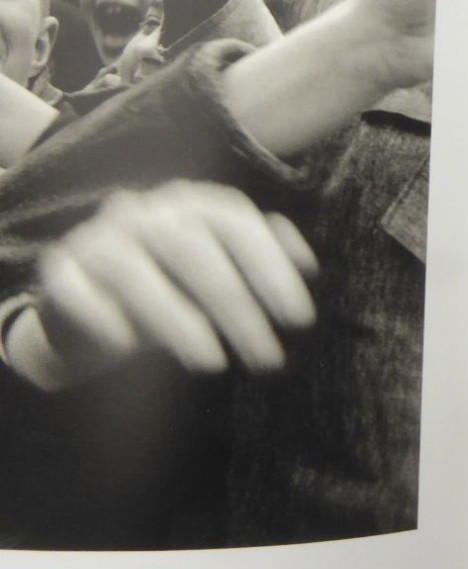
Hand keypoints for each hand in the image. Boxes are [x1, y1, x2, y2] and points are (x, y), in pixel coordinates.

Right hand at [28, 182, 317, 386]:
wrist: (90, 313)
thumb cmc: (174, 290)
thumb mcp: (223, 272)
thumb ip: (263, 257)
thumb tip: (307, 264)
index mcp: (190, 204)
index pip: (237, 224)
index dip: (271, 268)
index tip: (300, 319)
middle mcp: (144, 211)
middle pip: (193, 250)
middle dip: (236, 306)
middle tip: (267, 357)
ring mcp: (97, 239)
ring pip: (136, 273)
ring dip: (179, 320)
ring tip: (213, 363)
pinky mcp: (59, 272)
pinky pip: (77, 292)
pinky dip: (104, 318)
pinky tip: (128, 348)